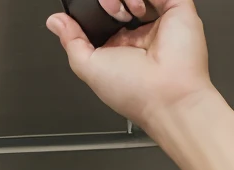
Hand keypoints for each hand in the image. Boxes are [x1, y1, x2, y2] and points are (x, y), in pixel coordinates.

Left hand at [46, 0, 212, 133]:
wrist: (167, 96)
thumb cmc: (136, 93)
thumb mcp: (89, 69)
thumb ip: (72, 42)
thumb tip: (55, 22)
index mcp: (121, 45)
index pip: (104, 12)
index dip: (95, 8)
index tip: (92, 14)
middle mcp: (140, 31)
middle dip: (106, 0)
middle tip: (111, 12)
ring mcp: (159, 18)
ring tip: (126, 14)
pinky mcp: (177, 7)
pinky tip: (140, 9)